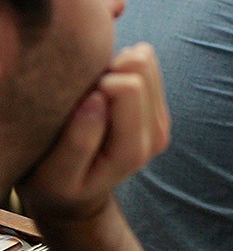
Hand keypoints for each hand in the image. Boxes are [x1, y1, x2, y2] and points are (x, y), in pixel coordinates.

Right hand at [16, 43, 169, 250]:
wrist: (75, 191)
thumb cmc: (56, 182)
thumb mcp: (56, 174)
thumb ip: (78, 142)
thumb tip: (96, 98)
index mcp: (133, 150)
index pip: (130, 88)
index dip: (98, 83)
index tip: (78, 101)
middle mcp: (155, 134)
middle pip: (141, 67)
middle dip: (108, 72)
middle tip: (84, 94)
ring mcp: (159, 118)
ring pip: (145, 59)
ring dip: (114, 67)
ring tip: (91, 92)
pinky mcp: (155, 105)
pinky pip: (144, 61)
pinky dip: (118, 66)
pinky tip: (101, 87)